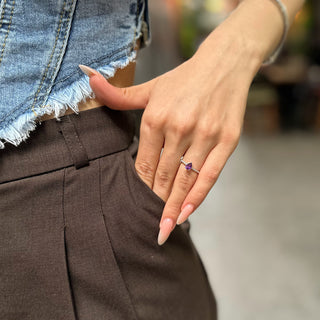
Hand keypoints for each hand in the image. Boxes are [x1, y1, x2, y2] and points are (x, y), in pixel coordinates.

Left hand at [80, 20, 260, 245]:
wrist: (224, 64)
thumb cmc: (184, 79)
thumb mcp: (151, 86)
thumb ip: (120, 95)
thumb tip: (90, 79)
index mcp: (156, 117)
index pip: (144, 163)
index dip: (141, 187)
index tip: (136, 205)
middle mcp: (179, 128)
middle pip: (163, 175)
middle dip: (155, 203)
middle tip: (148, 228)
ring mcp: (205, 135)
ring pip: (184, 179)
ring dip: (173, 207)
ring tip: (164, 230)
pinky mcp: (227, 141)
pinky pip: (209, 175)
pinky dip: (198, 197)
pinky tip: (186, 213)